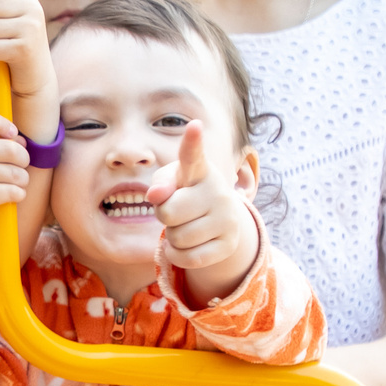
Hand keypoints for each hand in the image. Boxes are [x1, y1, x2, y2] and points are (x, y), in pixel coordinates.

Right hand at [0, 109, 33, 247]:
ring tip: (15, 183)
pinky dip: (19, 194)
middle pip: (10, 149)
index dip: (0, 122)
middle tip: (19, 166)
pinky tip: (11, 195)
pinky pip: (14, 191)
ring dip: (22, 180)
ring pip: (16, 172)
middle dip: (23, 159)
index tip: (12, 133)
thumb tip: (21, 142)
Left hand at [146, 121, 259, 301]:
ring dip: (172, 237)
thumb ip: (159, 183)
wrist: (217, 220)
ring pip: (178, 238)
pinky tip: (186, 245)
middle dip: (164, 216)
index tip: (194, 126)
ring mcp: (228, 218)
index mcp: (199, 170)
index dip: (192, 142)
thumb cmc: (184, 194)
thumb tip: (156, 194)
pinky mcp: (229, 244)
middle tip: (176, 212)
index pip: (193, 155)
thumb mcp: (170, 183)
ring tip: (185, 226)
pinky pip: (188, 259)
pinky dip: (178, 256)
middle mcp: (218, 191)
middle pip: (169, 212)